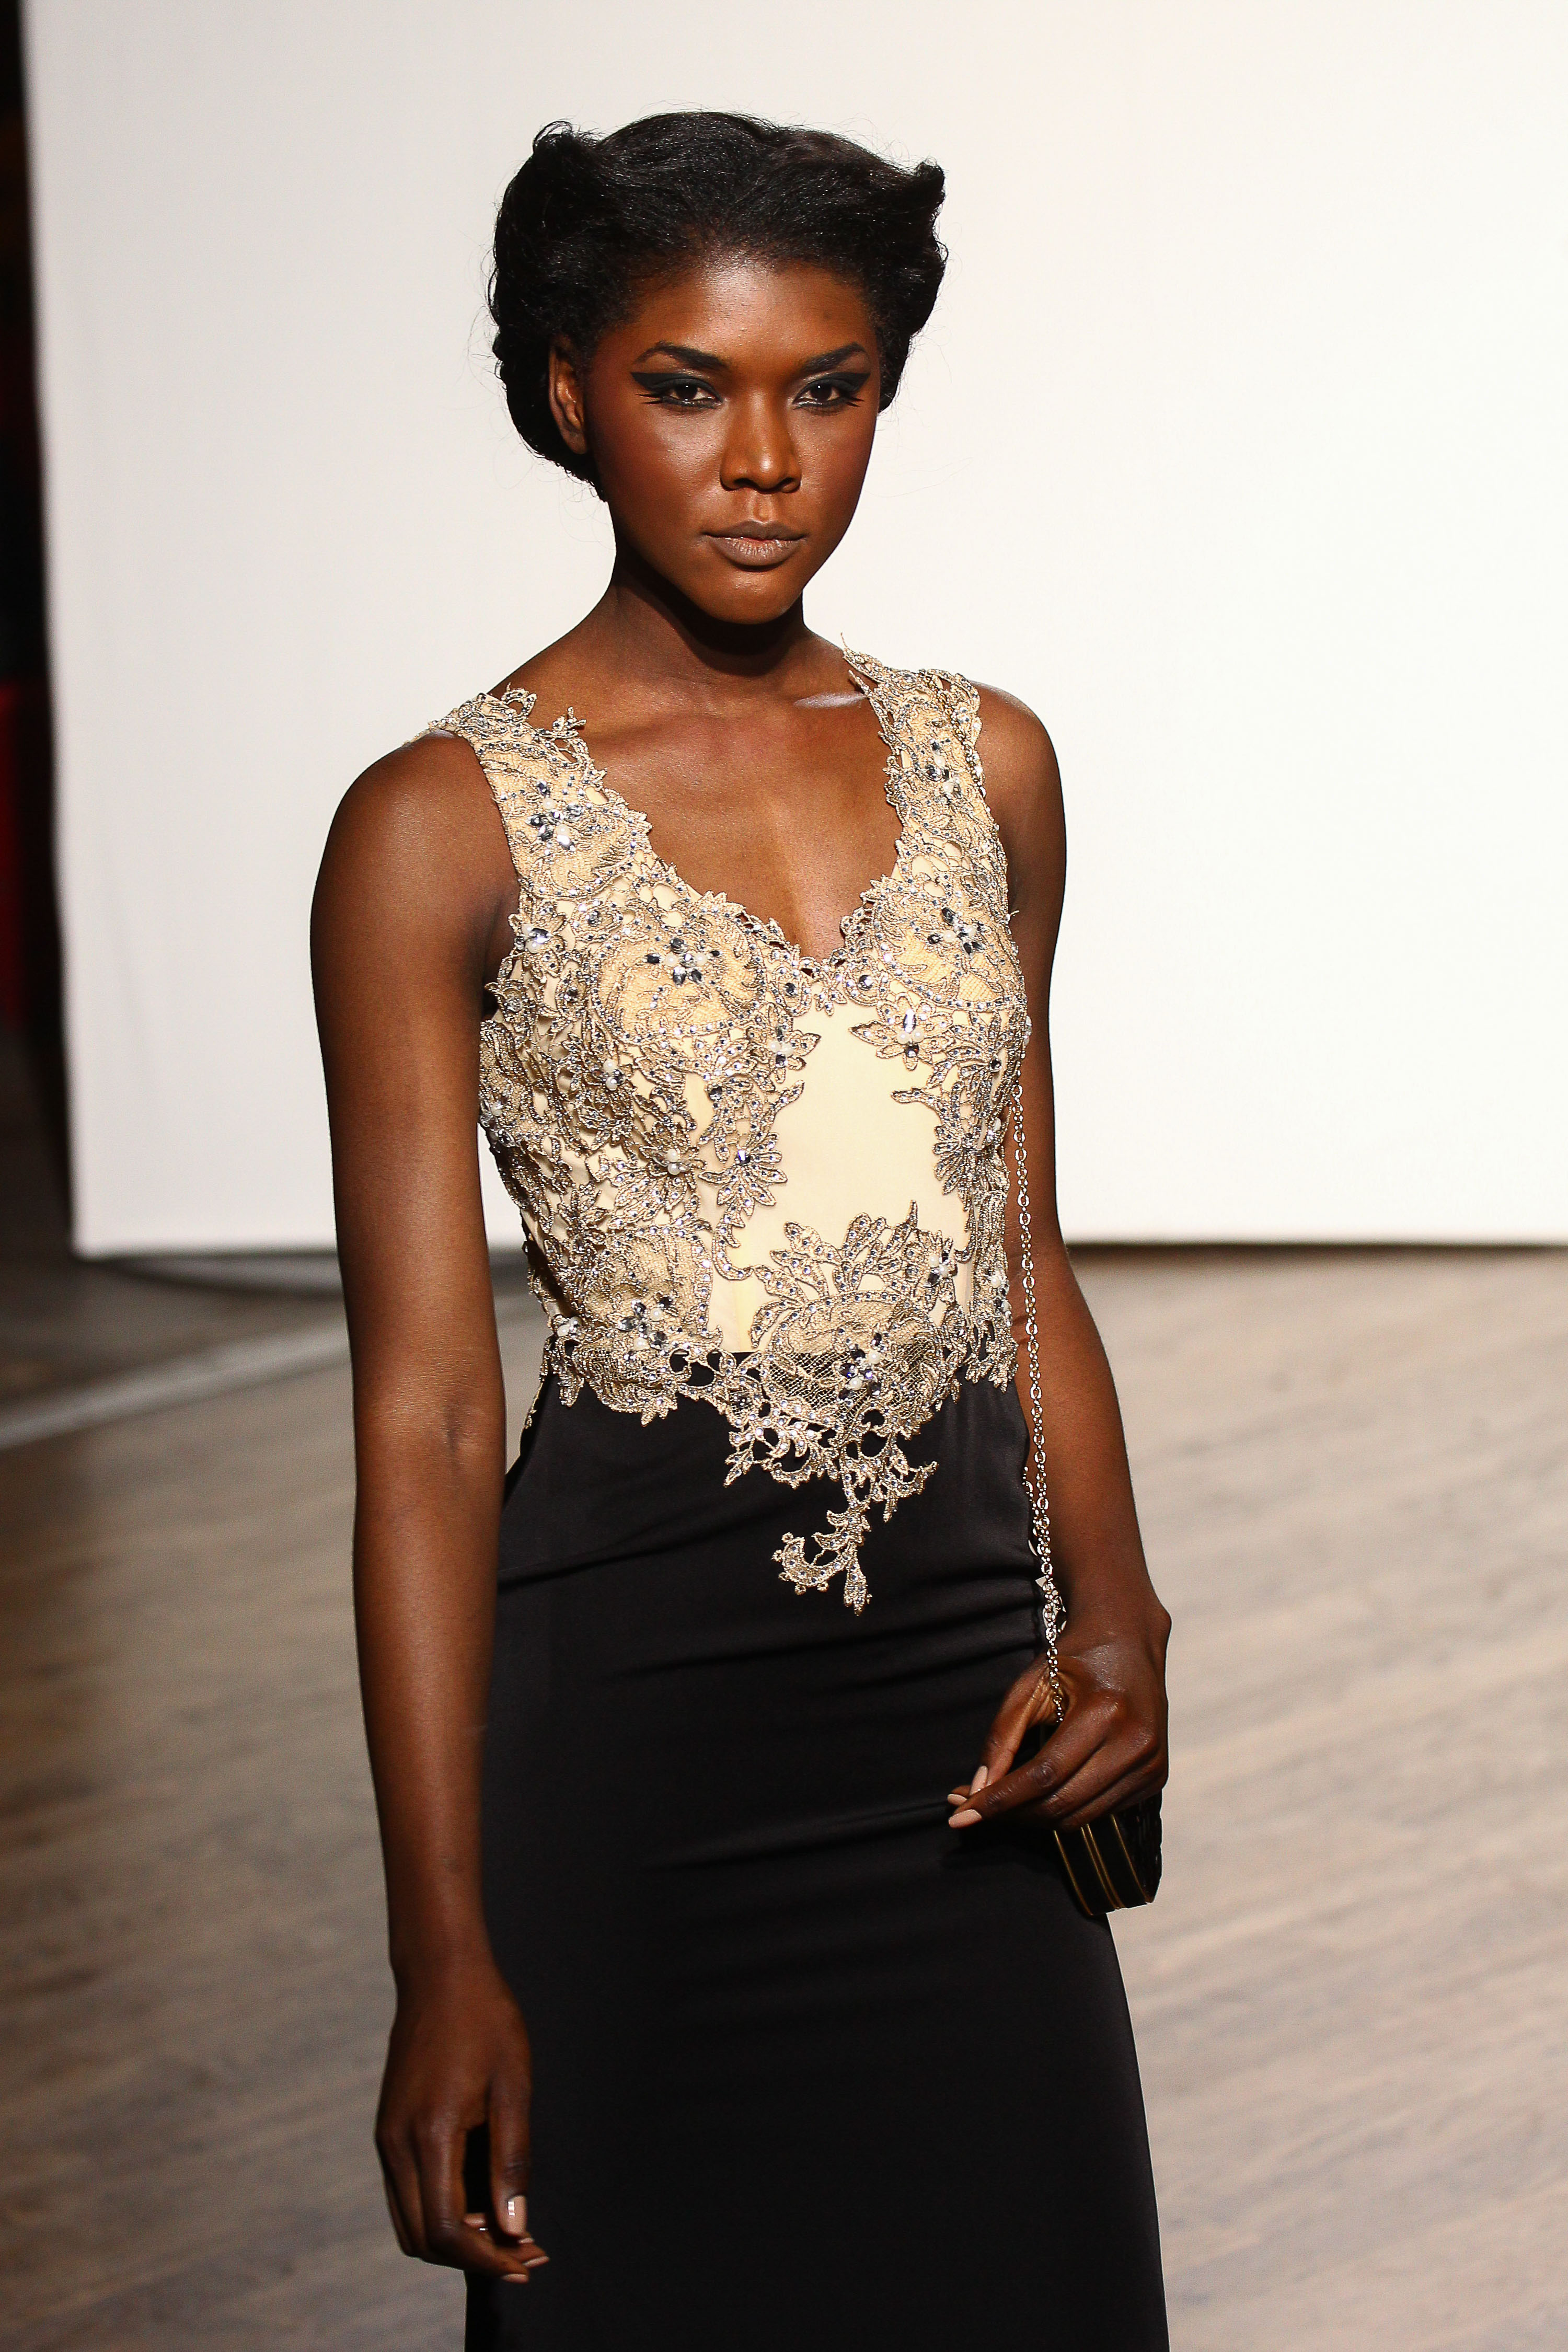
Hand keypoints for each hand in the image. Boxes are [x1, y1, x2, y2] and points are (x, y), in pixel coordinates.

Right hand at [375, 1956, 548, 2285]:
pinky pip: (405, 2195)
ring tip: (505, 2231)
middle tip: (522, 2252)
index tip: (524, 2260)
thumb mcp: (513, 2085)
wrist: (439, 1974)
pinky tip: (479, 2200)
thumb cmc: (484, 2020)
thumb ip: (512, 2158)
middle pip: (422, 2239)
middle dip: (471, 2257)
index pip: (445, 2229)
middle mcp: (397, 2144)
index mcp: (429, 2133)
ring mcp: (386, 2138)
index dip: (484, 2257)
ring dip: (453, 2238)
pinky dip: (438, 2212)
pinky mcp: (387, 2130)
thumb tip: (513, 2225)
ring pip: (410, 2223)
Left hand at [946, 1604, 1169, 1833]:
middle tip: (971, 1808)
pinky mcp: (1157, 1777)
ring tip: (1003, 1804)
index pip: (1044, 1775)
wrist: (1129, 1639)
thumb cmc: (1073, 1658)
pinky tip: (1042, 1795)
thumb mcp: (1030, 1684)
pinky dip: (1066, 1810)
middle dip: (1012, 1814)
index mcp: (1106, 1712)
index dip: (1000, 1800)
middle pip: (1061, 1803)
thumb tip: (978, 1789)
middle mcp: (1136, 1742)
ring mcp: (1151, 1763)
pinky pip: (1101, 1812)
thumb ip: (1003, 1736)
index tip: (961, 1815)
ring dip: (1035, 1818)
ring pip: (1079, 1816)